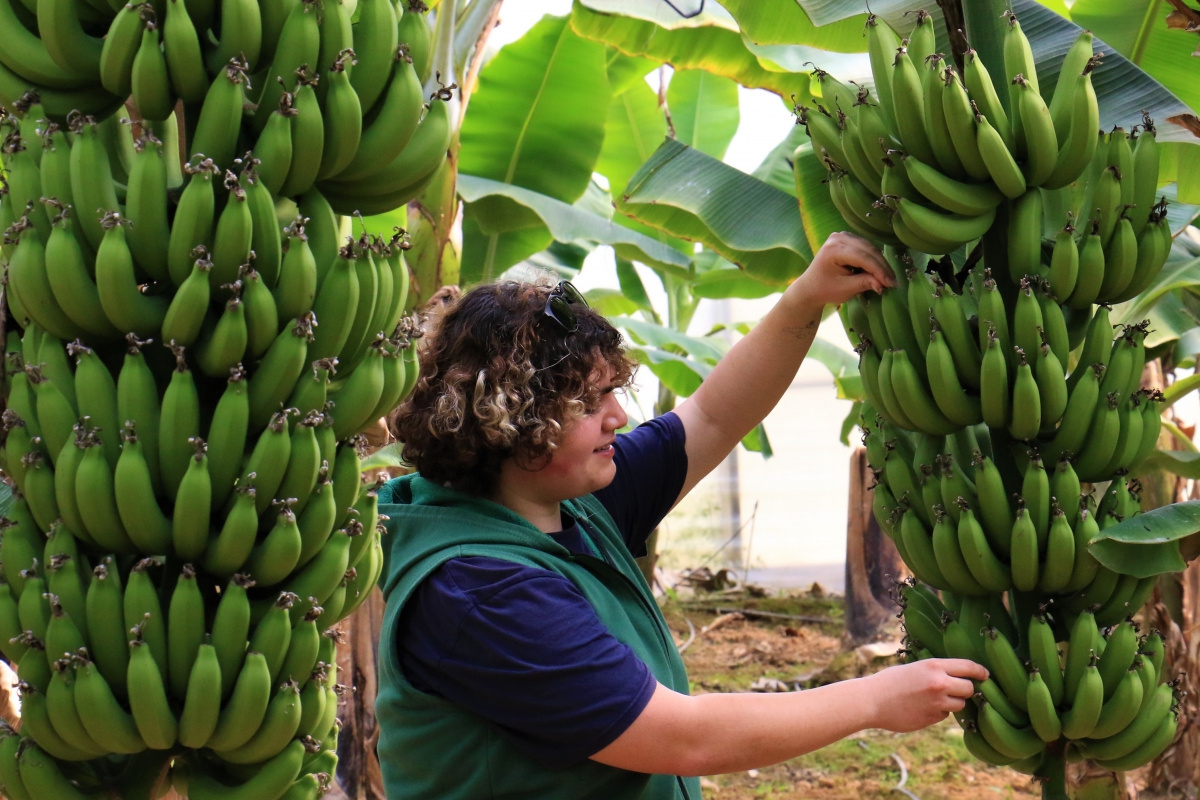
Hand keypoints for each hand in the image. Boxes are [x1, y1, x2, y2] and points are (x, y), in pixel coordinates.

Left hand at [789, 232, 894, 308]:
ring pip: (869, 248)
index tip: (891, 284)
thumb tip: (884, 283)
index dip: (879, 270)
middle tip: (893, 282)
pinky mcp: (847, 239)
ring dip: (880, 263)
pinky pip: (865, 248)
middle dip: (882, 267)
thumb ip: (864, 283)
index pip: (863, 257)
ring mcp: (842, 236)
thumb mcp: (845, 289)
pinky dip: (873, 259)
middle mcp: (838, 238)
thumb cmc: (825, 289)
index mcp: (833, 249)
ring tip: (888, 279)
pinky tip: (879, 272)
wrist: (810, 287)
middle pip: (868, 250)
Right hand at [862, 659, 987, 732]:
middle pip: (969, 689)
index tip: (986, 675)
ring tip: (933, 699)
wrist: (871, 700)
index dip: (980, 672)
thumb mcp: (914, 667)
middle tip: (956, 689)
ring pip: (960, 704)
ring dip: (952, 703)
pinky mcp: (932, 719)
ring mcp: (936, 703)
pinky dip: (938, 712)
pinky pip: (944, 715)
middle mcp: (939, 684)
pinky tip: (921, 708)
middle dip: (965, 690)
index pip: (968, 667)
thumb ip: (936, 672)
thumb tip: (958, 677)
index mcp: (934, 666)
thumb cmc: (890, 681)